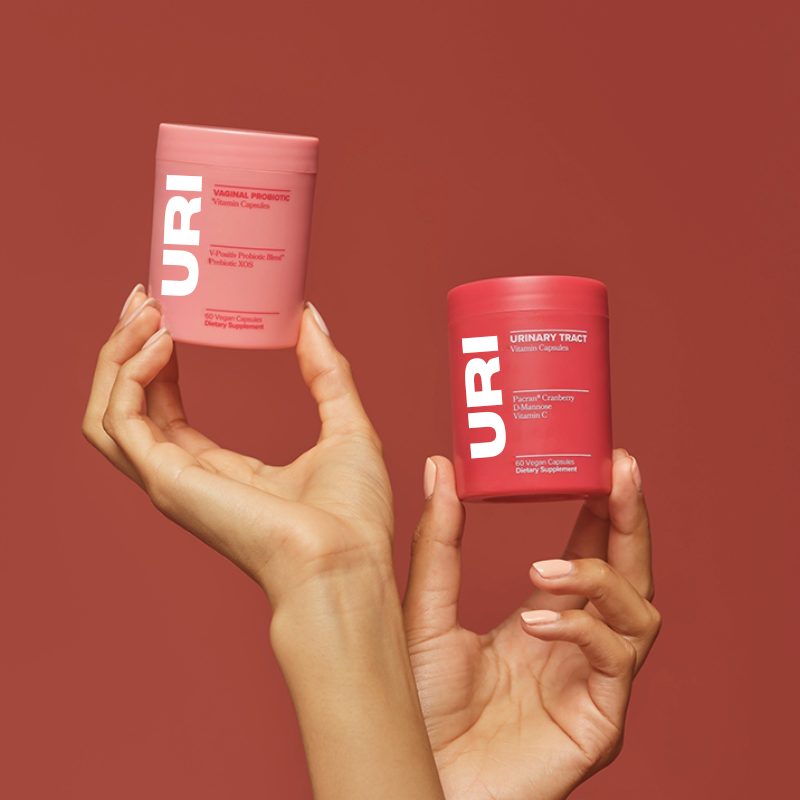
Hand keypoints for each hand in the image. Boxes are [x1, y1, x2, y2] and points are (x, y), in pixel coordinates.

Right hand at [83, 286, 444, 799]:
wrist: (349, 562)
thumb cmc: (353, 517)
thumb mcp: (345, 424)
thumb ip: (325, 372)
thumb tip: (310, 318)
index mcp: (222, 470)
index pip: (166, 407)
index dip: (158, 358)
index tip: (166, 309)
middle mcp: (187, 476)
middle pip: (127, 405)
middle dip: (126, 348)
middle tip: (147, 296)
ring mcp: (173, 482)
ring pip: (108, 414)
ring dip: (118, 357)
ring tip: (148, 310)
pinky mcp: (170, 482)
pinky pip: (121, 423)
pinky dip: (130, 377)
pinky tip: (163, 343)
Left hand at [404, 450, 660, 799]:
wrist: (414, 779)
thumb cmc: (420, 706)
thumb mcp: (426, 611)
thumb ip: (438, 543)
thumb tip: (439, 466)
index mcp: (545, 619)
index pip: (592, 551)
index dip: (604, 507)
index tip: (605, 460)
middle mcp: (578, 647)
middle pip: (631, 572)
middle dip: (631, 519)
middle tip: (622, 471)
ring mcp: (593, 684)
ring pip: (638, 613)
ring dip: (598, 578)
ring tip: (545, 570)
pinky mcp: (599, 722)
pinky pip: (614, 662)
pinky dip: (581, 630)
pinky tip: (538, 620)